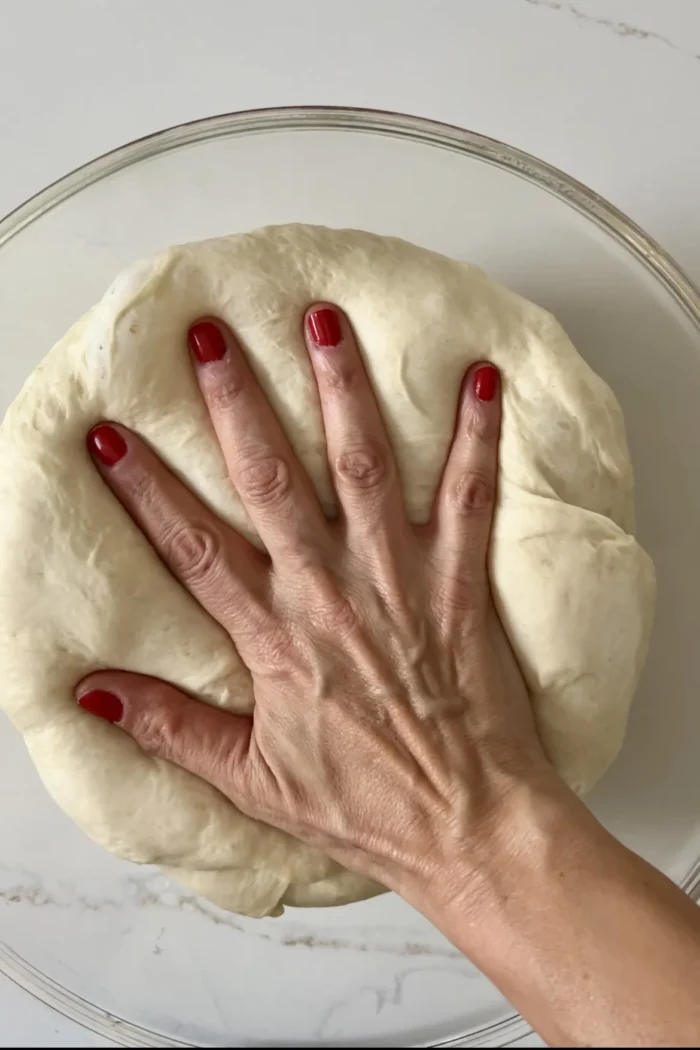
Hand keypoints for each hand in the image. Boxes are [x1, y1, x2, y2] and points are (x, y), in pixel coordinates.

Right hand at [77, 304, 556, 900]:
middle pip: (272, 483)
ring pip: (364, 470)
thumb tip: (92, 691)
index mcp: (275, 641)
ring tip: (325, 321)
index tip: (110, 434)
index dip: (145, 489)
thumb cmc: (367, 804)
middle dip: (236, 403)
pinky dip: (476, 441)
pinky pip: (469, 501)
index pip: (193, 549)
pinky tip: (481, 382)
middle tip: (211, 336)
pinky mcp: (460, 585)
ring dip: (343, 392)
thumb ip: (172, 728)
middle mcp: (331, 596)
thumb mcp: (251, 779)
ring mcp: (400, 583)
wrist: (468, 824)